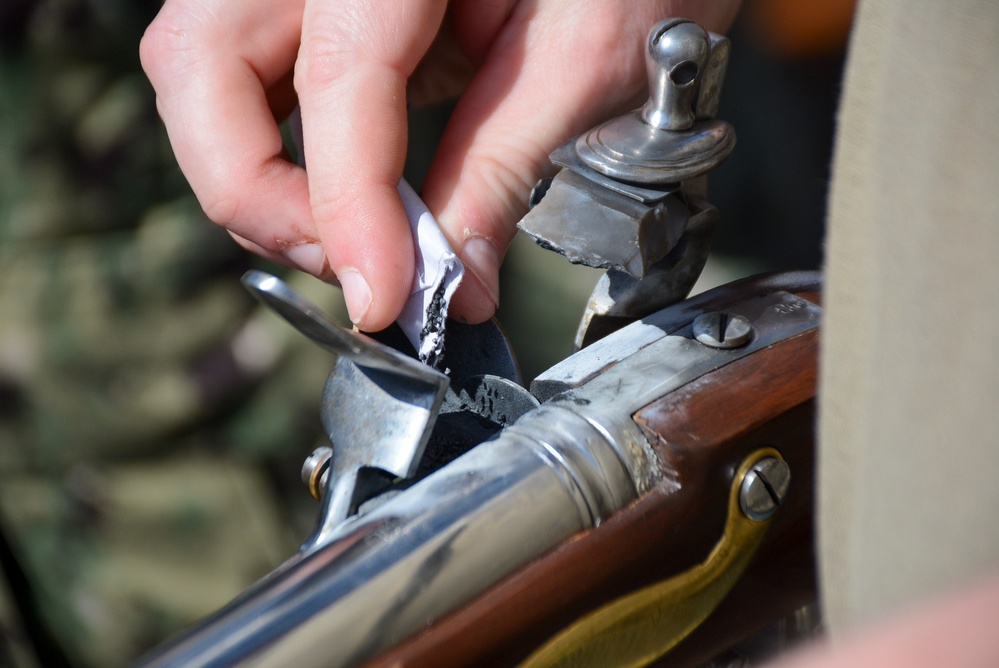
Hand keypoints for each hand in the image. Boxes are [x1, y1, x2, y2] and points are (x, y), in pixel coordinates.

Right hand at [141, 0, 739, 330]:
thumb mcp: (587, 58)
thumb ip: (504, 170)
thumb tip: (454, 292)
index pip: (339, 75)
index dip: (349, 205)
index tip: (382, 300)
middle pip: (203, 64)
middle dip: (257, 194)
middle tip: (353, 270)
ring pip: (203, 73)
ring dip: (255, 180)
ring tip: (351, 243)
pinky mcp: (313, 6)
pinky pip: (248, 80)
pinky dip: (277, 154)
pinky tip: (345, 198)